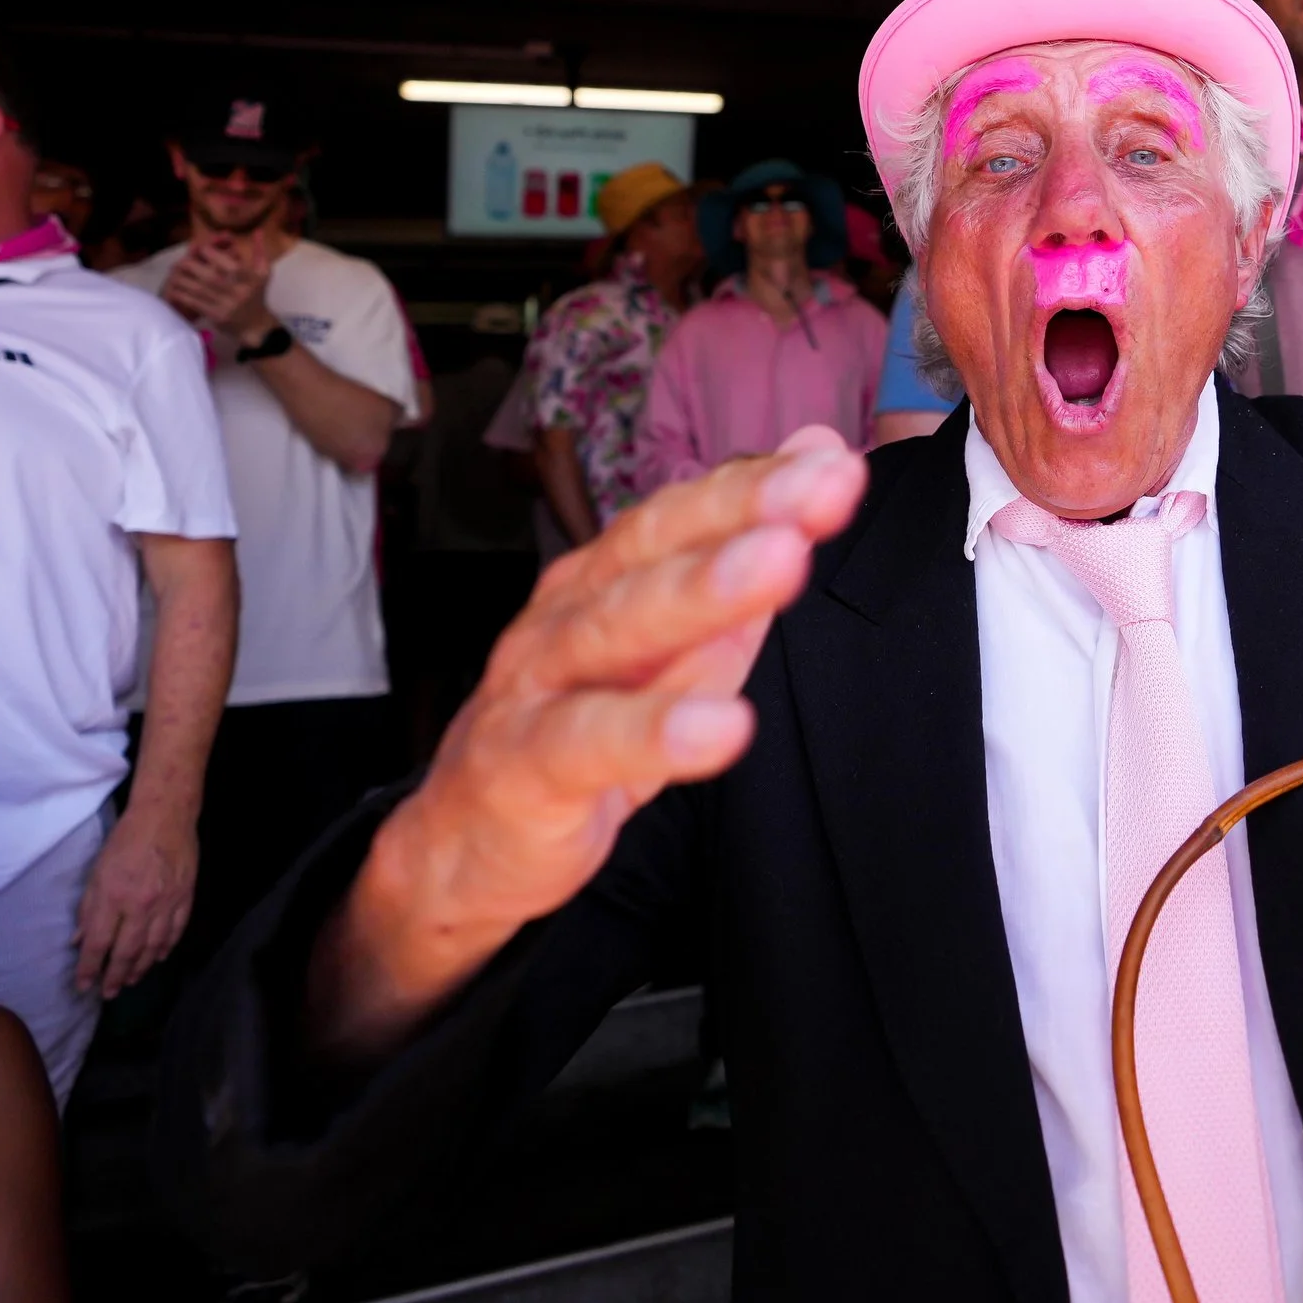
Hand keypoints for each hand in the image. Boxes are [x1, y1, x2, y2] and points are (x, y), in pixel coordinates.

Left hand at [74, 806, 198, 997]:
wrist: (165, 816)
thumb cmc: (124, 841)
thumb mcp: (96, 872)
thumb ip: (88, 909)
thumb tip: (80, 940)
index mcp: (113, 897)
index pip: (98, 943)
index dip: (89, 968)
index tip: (82, 985)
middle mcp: (141, 905)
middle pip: (127, 951)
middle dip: (115, 975)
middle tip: (108, 993)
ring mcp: (167, 903)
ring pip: (153, 946)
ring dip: (140, 967)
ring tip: (131, 981)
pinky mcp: (186, 897)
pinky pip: (176, 931)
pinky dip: (166, 948)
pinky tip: (157, 958)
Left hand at [161, 231, 277, 344]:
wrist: (256, 325)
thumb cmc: (257, 295)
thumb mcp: (264, 272)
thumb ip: (260, 250)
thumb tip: (258, 230)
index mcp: (248, 277)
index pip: (224, 262)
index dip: (208, 253)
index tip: (199, 249)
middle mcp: (236, 291)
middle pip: (207, 275)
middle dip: (191, 266)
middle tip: (181, 261)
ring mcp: (225, 304)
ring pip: (198, 289)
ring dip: (182, 280)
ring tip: (174, 273)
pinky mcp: (216, 315)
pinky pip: (195, 303)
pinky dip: (182, 296)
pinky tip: (174, 290)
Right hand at [317, 426, 866, 1056]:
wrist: (465, 838)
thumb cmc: (584, 725)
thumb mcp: (677, 652)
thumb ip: (745, 566)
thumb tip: (819, 463)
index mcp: (606, 578)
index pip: (684, 514)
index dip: (757, 485)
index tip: (837, 464)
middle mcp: (566, 613)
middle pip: (651, 548)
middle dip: (739, 511)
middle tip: (824, 487)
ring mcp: (534, 683)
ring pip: (615, 626)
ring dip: (702, 592)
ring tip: (782, 563)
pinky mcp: (519, 765)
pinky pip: (585, 741)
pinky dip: (652, 732)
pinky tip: (723, 727)